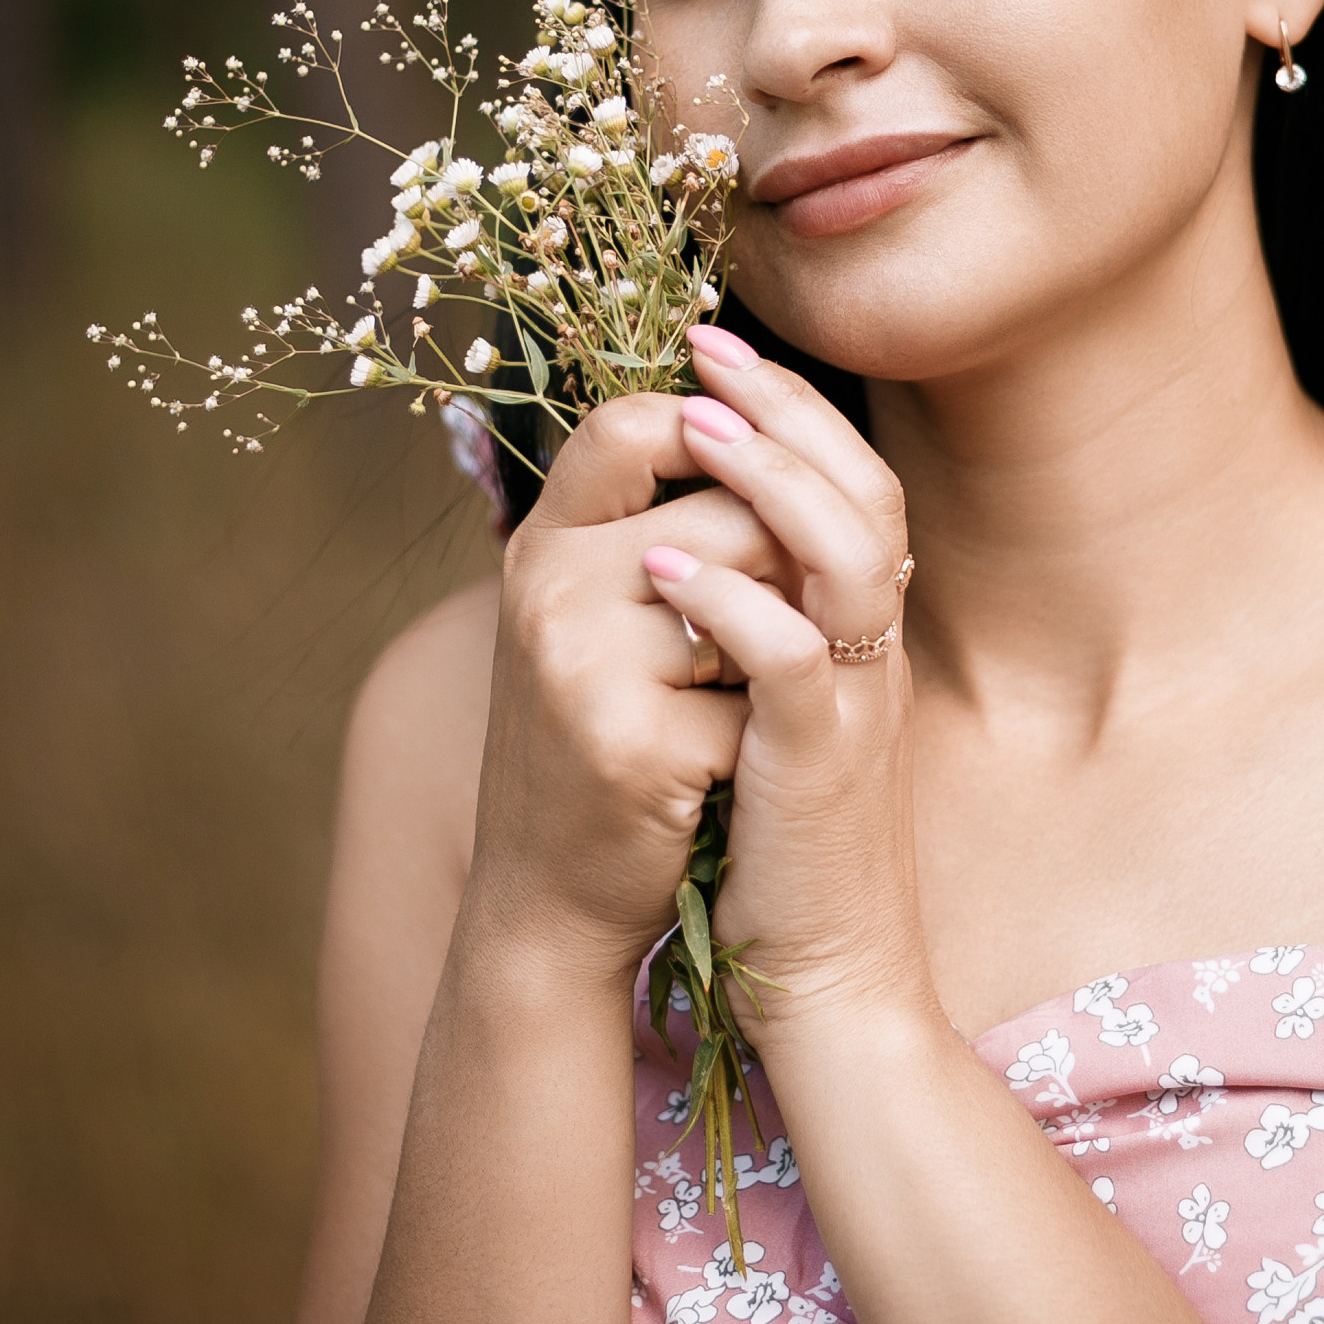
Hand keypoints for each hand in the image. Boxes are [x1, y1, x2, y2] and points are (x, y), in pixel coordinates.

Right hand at [468, 393, 788, 980]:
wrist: (549, 900)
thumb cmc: (597, 745)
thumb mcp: (596, 623)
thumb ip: (652, 530)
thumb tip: (765, 423)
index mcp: (542, 546)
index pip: (631, 423)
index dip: (716, 430)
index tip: (764, 478)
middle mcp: (549, 587)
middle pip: (732, 512)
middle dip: (781, 572)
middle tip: (768, 644)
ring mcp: (584, 663)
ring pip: (759, 595)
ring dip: (781, 648)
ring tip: (740, 703)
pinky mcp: (633, 742)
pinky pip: (764, 694)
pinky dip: (767, 736)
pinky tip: (726, 774)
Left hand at [639, 331, 934, 1039]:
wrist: (831, 985)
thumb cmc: (783, 854)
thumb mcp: (774, 721)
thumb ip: (757, 637)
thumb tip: (691, 553)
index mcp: (859, 636)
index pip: (850, 485)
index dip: (789, 409)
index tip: (712, 350)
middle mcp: (871, 654)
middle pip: (864, 490)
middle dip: (783, 408)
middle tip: (707, 344)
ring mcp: (854, 706)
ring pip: (849, 555)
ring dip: (769, 482)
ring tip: (697, 427)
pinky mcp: (819, 768)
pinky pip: (795, 661)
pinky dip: (735, 602)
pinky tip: (666, 566)